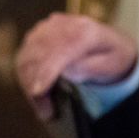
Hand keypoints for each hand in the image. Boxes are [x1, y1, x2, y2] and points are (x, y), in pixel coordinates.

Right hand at [16, 12, 138, 119]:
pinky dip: (27, 79)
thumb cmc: (115, 57)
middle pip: (38, 55)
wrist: (111, 43)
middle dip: (36, 86)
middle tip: (47, 112)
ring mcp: (46, 28)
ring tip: (44, 108)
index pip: (59, 50)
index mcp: (86, 30)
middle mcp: (62, 24)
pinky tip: (39, 95)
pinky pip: (24, 58)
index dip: (46, 71)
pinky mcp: (36, 36)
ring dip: (30, 85)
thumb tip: (66, 73)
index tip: (38, 92)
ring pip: (26, 57)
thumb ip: (91, 67)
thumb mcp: (112, 65)